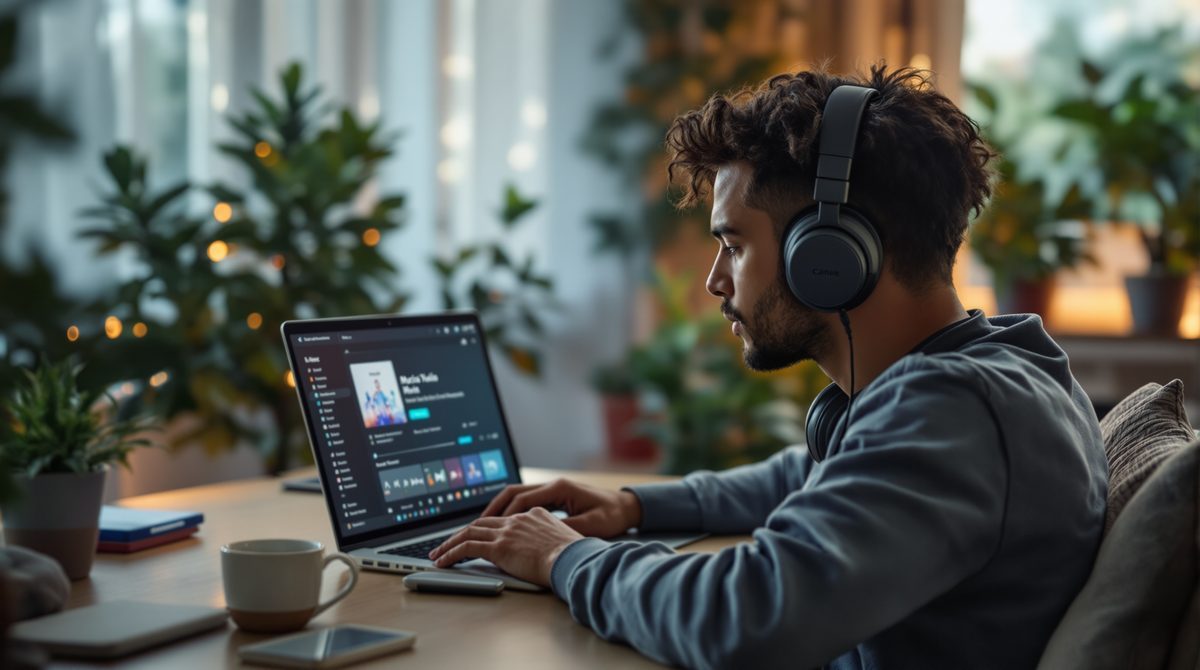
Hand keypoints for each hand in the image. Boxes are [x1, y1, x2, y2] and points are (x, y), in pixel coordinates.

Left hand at [429, 507, 582, 585]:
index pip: (503, 519)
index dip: (486, 527)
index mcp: (533, 515)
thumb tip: (546, 553)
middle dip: (462, 533)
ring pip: (469, 533)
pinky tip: (442, 562)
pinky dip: (450, 553)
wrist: (573, 559)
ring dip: (450, 543)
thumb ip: (549, 541)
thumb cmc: (575, 556)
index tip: (477, 535)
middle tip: (449, 543)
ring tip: (438, 554)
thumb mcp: (563, 541)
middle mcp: (517, 520)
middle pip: (481, 523)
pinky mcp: (498, 547)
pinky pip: (466, 548)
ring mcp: (506, 532)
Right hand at [481, 478, 642, 537]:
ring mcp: (553, 489)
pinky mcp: (555, 497)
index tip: (491, 528)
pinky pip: (526, 500)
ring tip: (484, 524)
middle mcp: (553, 485)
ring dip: (500, 508)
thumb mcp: (590, 525)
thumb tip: (540, 536)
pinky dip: (512, 510)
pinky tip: (504, 524)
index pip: (523, 499)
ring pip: (517, 495)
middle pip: (514, 492)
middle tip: (476, 524)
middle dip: (494, 508)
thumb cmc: (612, 515)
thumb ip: (564, 528)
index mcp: (560, 488)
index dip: (505, 514)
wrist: (627, 506)